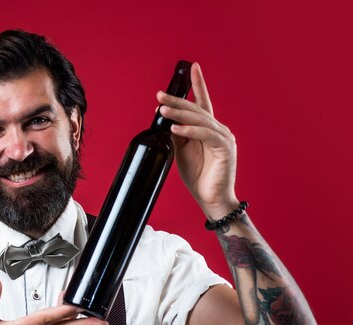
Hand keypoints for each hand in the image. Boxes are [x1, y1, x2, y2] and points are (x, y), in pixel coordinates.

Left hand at [157, 62, 239, 218]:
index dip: (198, 85)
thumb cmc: (199, 177)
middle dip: (177, 101)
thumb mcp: (181, 151)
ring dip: (179, 114)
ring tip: (162, 111)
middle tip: (159, 95)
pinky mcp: (224, 148)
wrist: (211, 199)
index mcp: (209, 129)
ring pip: (199, 120)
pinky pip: (205, 135)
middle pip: (196, 110)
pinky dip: (189, 131)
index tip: (192, 67)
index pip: (202, 103)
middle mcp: (218, 130)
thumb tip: (165, 119)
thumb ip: (177, 134)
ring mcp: (223, 138)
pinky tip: (175, 129)